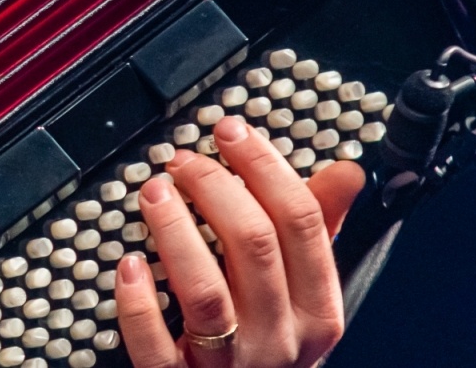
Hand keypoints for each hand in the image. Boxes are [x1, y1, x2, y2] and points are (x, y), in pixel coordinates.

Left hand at [116, 114, 366, 367]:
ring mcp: (231, 366)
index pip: (301, 222)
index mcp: (317, 310)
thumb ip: (317, 231)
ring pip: (205, 292)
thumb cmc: (270, 343)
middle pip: (253, 245)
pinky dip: (139, 303)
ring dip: (175, 231)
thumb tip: (347, 173)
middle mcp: (280, 340)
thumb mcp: (304, 294)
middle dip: (213, 187)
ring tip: (154, 193)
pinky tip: (129, 265)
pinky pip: (156, 346)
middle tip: (181, 161)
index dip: (263, 165)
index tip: (230, 131)